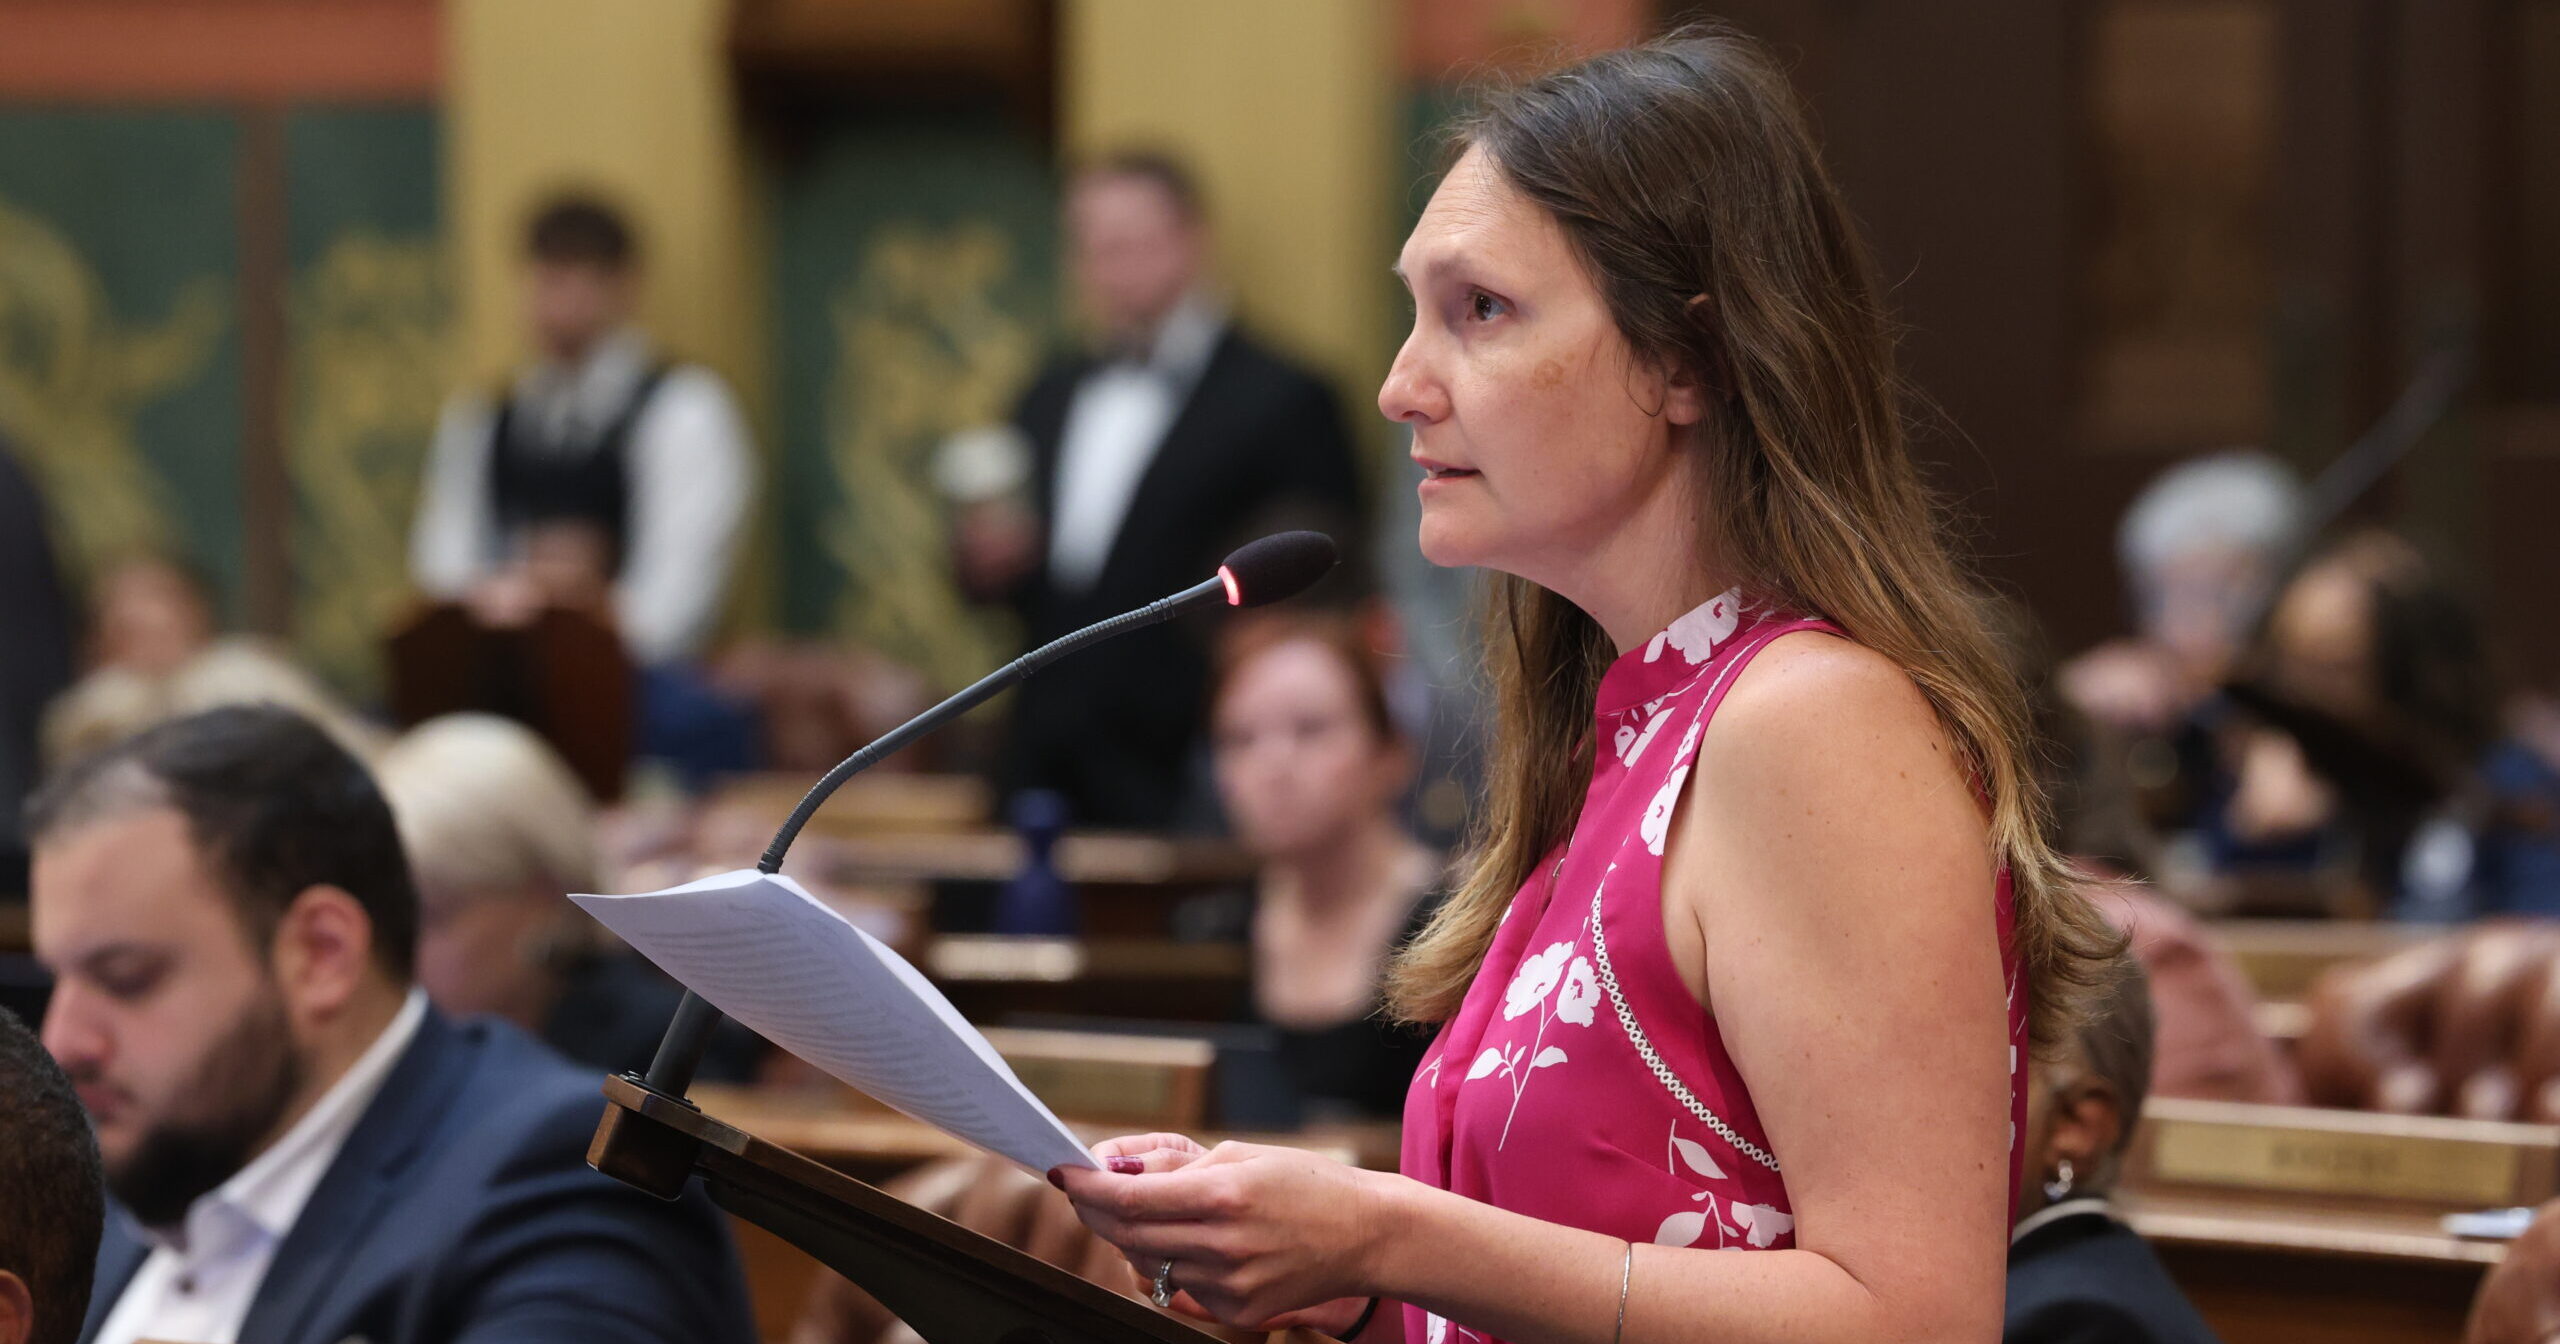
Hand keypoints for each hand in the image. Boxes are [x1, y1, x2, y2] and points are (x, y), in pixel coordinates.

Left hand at [1054, 1140, 1390, 1330]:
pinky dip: (1174, 1262)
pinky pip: (1183, 1287)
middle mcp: (1223, 1245)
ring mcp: (1231, 1284)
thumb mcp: (1240, 1154)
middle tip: (1085, 1190)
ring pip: (1151, 1263)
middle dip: (1097, 1209)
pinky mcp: (1239, 1311)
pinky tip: (1194, 1242)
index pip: (1131, 1197)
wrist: (1366, 1234)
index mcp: (1223, 1195)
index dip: (1088, 1186)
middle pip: (1128, 1234)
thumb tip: (1117, 1168)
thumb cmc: (1305, 1183)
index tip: (1065, 1171)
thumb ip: (1176, 1165)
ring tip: (1148, 1211)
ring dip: (1133, 1236)